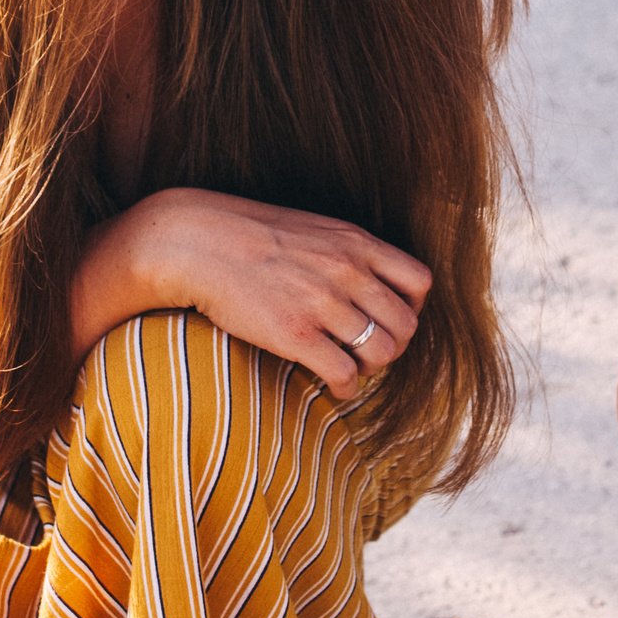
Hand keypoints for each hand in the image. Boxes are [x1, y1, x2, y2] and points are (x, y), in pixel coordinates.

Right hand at [82, 188, 429, 400]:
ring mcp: (323, 303)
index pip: (419, 282)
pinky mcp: (296, 334)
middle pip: (406, 325)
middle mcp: (348, 271)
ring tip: (352, 370)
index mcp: (356, 242)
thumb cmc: (250, 236)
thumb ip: (346, 253)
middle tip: (370, 354)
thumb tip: (369, 284)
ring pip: (382, 352)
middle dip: (394, 346)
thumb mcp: (313, 229)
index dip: (411, 308)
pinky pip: (345, 374)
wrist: (198, 242)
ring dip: (372, 369)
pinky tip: (332, 388)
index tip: (390, 319)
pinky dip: (346, 389)